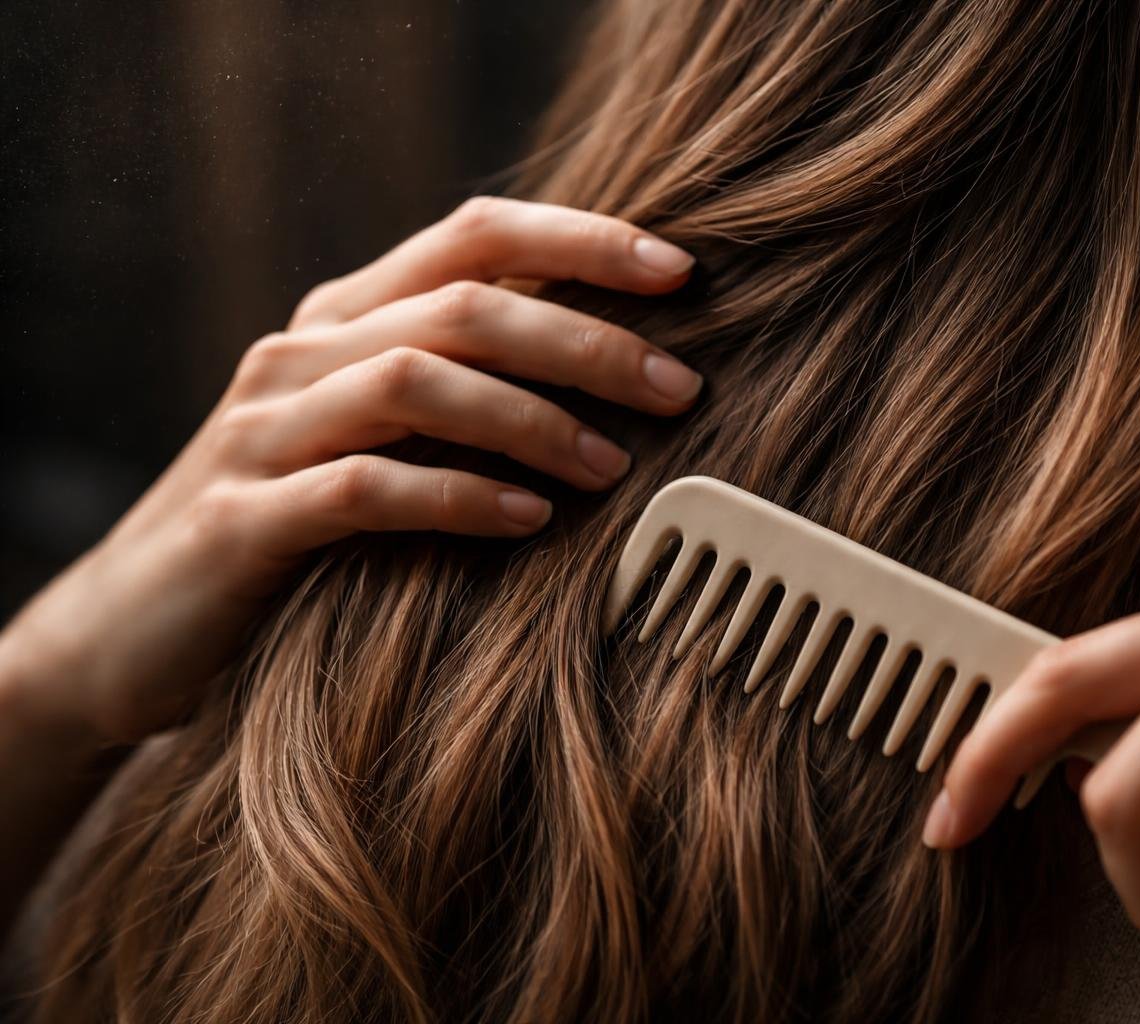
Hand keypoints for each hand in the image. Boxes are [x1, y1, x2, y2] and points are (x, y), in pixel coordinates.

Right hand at [0, 197, 702, 747]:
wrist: (134, 627)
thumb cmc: (297, 524)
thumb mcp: (377, 436)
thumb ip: (464, 390)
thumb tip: (620, 372)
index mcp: (346, 317)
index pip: (473, 235)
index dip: (580, 240)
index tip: (681, 272)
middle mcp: (302, 354)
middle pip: (460, 307)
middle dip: (584, 340)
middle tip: (680, 390)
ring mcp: (264, 432)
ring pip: (412, 382)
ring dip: (530, 419)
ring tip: (613, 467)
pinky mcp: (243, 520)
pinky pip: (361, 490)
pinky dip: (455, 497)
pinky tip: (528, 520)